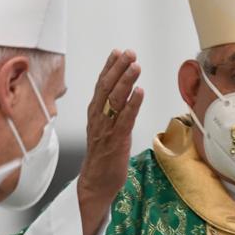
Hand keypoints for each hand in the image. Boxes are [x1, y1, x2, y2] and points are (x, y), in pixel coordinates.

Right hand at [76, 50, 143, 234]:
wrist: (96, 182)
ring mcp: (106, 129)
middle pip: (107, 88)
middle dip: (118, 68)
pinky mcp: (117, 141)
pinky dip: (132, 104)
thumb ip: (110, 110)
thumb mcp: (105, 127)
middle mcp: (98, 118)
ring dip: (126, 82)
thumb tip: (122, 92)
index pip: (101, 85)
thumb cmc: (103, 155)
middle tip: (129, 53)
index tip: (117, 52)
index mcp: (94, 113)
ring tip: (136, 66)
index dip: (109, 67)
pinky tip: (140, 92)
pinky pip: (125, 119)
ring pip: (115, 100)